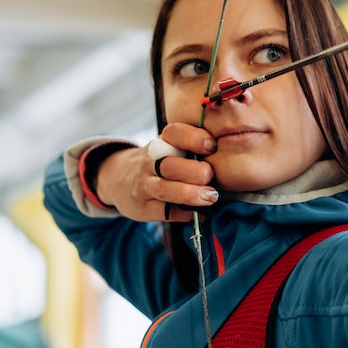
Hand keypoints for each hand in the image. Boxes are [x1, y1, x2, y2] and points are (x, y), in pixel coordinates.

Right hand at [94, 123, 218, 221]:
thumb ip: (191, 149)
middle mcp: (150, 163)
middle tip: (211, 176)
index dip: (194, 139)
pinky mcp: (143, 208)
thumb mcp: (168, 147)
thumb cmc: (157, 162)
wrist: (118, 179)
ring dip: (191, 194)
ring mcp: (144, 186)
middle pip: (170, 165)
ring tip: (210, 197)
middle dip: (195, 172)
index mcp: (160, 144)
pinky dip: (184, 214)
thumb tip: (229, 155)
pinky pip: (164, 212)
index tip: (212, 146)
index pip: (173, 134)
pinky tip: (199, 214)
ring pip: (165, 189)